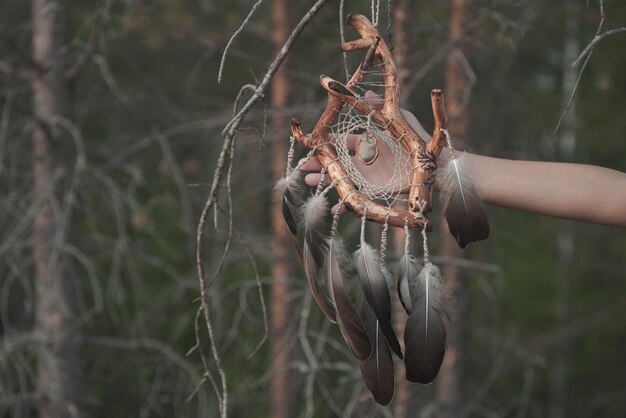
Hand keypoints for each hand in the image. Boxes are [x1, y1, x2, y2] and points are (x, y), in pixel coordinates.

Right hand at [300, 92, 433, 193]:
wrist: (434, 164)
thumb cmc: (417, 139)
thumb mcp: (399, 119)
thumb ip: (382, 108)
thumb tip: (366, 92)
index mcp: (367, 142)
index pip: (341, 142)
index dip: (326, 145)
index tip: (311, 146)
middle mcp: (364, 160)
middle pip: (336, 163)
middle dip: (319, 165)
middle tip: (303, 168)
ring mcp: (369, 177)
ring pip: (342, 180)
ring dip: (326, 181)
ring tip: (309, 182)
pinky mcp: (377, 191)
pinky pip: (358, 198)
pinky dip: (345, 205)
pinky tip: (333, 209)